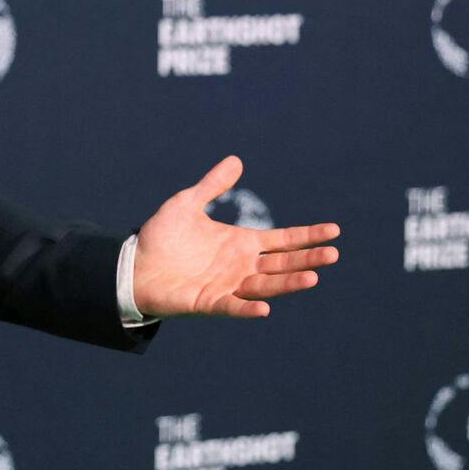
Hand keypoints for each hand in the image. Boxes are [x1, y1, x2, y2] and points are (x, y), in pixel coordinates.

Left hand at [132, 155, 340, 318]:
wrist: (134, 265)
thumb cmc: (162, 237)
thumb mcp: (187, 203)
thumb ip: (212, 186)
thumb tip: (236, 161)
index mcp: (241, 243)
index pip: (283, 240)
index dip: (308, 235)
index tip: (334, 231)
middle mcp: (241, 266)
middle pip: (283, 263)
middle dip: (308, 259)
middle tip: (333, 254)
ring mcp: (228, 285)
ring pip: (266, 285)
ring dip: (288, 283)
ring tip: (313, 277)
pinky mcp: (210, 302)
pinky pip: (234, 307)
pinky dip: (249, 309)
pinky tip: (266, 308)